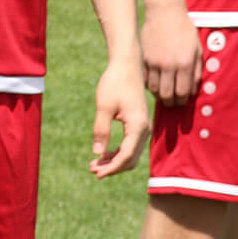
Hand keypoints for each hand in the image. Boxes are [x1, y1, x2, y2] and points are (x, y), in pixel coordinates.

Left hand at [90, 57, 149, 176]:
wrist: (127, 65)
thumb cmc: (115, 82)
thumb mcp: (104, 106)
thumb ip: (101, 130)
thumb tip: (97, 153)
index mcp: (138, 127)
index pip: (126, 157)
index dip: (111, 168)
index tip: (96, 173)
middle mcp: (144, 130)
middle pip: (130, 159)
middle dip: (112, 168)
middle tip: (92, 170)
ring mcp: (143, 128)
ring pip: (131, 154)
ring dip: (114, 161)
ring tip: (95, 164)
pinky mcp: (139, 124)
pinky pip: (130, 145)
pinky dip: (118, 152)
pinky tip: (104, 154)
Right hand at [140, 3, 201, 106]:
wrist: (165, 12)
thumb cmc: (184, 30)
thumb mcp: (197, 49)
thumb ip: (197, 71)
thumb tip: (193, 91)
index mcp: (184, 63)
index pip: (182, 92)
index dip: (182, 101)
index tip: (182, 102)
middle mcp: (169, 65)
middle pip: (167, 94)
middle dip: (170, 103)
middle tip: (172, 103)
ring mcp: (154, 62)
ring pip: (154, 89)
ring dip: (159, 95)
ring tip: (162, 95)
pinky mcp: (144, 58)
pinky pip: (145, 78)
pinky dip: (149, 85)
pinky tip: (154, 84)